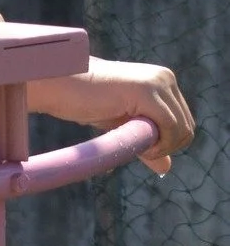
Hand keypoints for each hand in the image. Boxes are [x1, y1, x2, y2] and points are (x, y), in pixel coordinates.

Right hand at [29, 56, 194, 173]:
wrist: (59, 85)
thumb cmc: (84, 102)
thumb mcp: (122, 124)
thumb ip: (145, 140)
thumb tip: (166, 167)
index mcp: (162, 81)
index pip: (183, 122)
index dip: (167, 143)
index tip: (142, 148)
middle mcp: (165, 78)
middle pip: (187, 127)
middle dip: (166, 146)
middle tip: (137, 148)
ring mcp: (157, 82)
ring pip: (181, 129)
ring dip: (160, 146)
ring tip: (133, 143)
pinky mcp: (146, 91)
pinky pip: (169, 126)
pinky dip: (157, 143)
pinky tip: (136, 141)